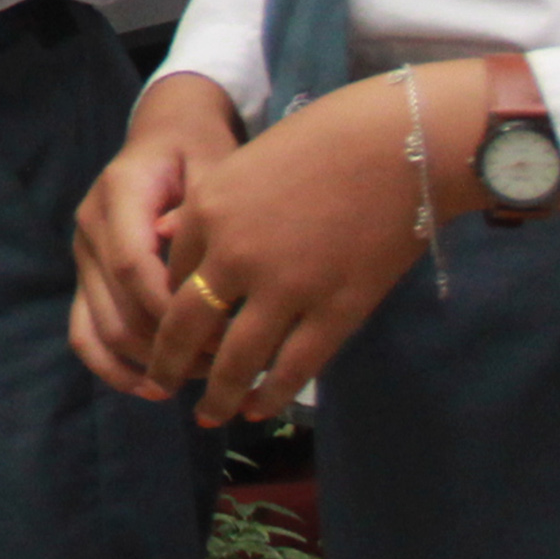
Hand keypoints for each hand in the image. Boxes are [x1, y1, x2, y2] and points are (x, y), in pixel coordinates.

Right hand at [70, 73, 241, 395]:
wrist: (169, 132)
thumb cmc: (201, 149)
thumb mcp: (216, 165)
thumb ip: (206, 213)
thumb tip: (195, 270)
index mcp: (118, 194)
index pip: (133, 266)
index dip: (172, 310)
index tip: (223, 338)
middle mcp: (89, 227)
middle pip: (118, 307)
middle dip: (171, 346)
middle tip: (226, 366)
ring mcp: (83, 255)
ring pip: (102, 328)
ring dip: (150, 362)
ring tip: (201, 377)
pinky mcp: (86, 277)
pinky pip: (84, 332)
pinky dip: (111, 367)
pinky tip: (149, 389)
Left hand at [150, 63, 475, 427]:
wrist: (398, 145)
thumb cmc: (321, 143)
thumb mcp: (244, 165)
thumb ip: (204, 208)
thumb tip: (164, 236)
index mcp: (207, 212)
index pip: (170, 278)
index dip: (166, 311)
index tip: (167, 333)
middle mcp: (235, 255)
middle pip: (186, 326)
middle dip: (168, 363)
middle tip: (161, 386)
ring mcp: (285, 288)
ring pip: (237, 359)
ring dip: (219, 394)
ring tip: (211, 414)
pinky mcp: (336, 311)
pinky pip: (293, 366)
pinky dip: (272, 393)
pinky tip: (260, 408)